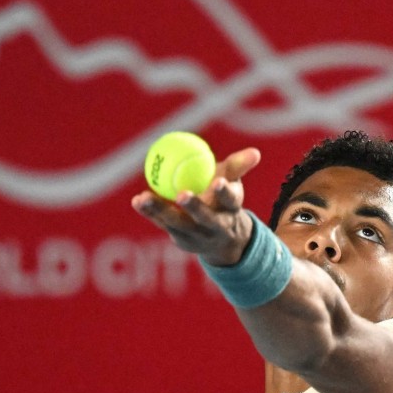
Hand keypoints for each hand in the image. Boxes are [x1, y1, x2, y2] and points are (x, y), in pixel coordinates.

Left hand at [131, 147, 260, 265]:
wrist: (223, 240)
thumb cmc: (225, 201)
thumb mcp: (233, 183)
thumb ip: (238, 166)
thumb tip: (254, 152)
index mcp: (231, 210)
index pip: (230, 200)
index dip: (224, 192)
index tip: (218, 182)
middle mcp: (215, 226)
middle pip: (205, 218)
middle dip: (194, 208)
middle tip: (181, 194)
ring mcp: (196, 236)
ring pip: (178, 223)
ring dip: (160, 210)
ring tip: (144, 197)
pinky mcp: (180, 239)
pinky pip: (163, 224)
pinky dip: (150, 213)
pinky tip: (138, 202)